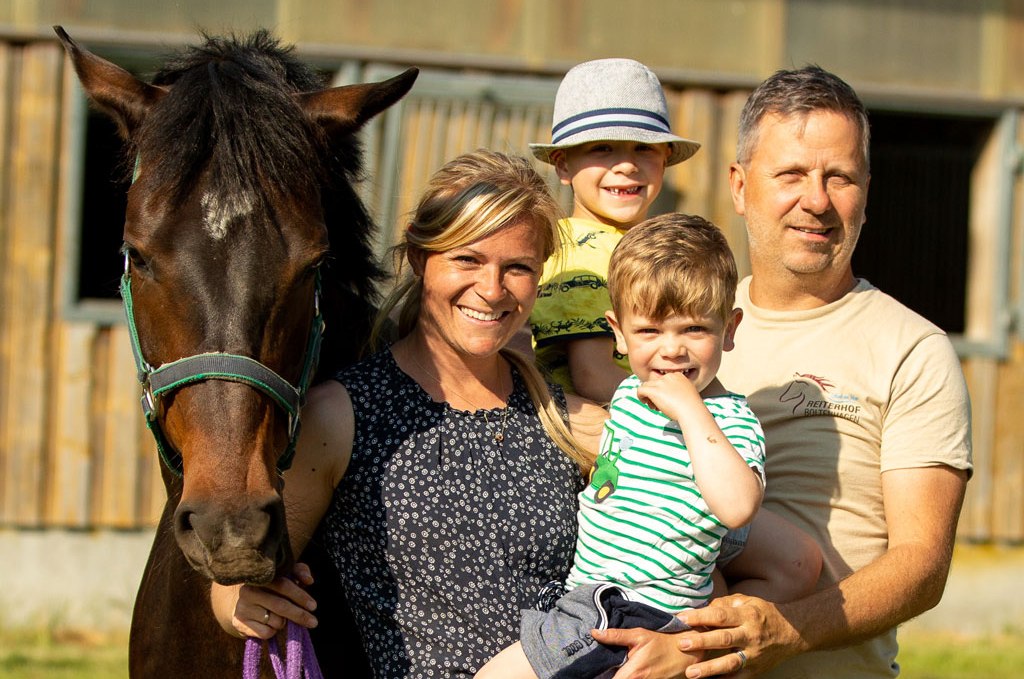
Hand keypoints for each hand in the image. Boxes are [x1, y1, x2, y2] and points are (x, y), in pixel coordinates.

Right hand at [231, 562, 318, 638]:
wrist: (245, 605)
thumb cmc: (272, 589)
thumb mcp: (286, 575)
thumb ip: (299, 572)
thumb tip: (309, 580)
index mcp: (261, 576)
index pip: (283, 585)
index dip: (300, 596)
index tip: (313, 606)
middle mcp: (248, 591)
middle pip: (280, 606)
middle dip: (299, 615)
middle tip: (313, 622)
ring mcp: (242, 608)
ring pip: (275, 621)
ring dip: (284, 622)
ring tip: (279, 617)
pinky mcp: (239, 623)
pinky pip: (266, 633)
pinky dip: (273, 631)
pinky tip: (269, 624)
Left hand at [590, 627, 701, 678]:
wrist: (686, 653)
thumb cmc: (661, 643)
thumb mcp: (638, 635)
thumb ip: (615, 636)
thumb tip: (594, 633)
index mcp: (633, 674)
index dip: (601, 676)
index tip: (594, 669)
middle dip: (608, 676)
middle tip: (604, 667)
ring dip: (618, 676)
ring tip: (614, 668)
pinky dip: (626, 677)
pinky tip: (625, 671)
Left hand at [637, 372, 700, 420]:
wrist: (692, 412)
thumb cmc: (691, 408)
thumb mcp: (686, 395)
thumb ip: (676, 392)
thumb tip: (665, 396)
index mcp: (677, 375)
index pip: (662, 380)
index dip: (661, 390)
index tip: (666, 400)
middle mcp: (668, 376)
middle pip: (654, 382)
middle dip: (654, 393)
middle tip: (658, 405)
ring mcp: (661, 383)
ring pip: (646, 385)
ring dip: (648, 396)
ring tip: (654, 406)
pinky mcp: (654, 390)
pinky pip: (640, 390)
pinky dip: (640, 396)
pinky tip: (645, 402)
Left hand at [676, 594, 801, 677]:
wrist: (791, 633)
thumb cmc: (763, 614)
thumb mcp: (747, 601)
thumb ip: (725, 603)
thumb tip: (704, 609)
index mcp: (747, 615)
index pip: (720, 615)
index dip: (700, 616)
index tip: (681, 618)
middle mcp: (750, 635)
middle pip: (723, 639)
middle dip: (701, 642)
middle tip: (682, 644)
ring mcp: (753, 655)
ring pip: (730, 662)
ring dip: (709, 668)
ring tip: (691, 672)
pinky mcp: (755, 669)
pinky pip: (737, 677)